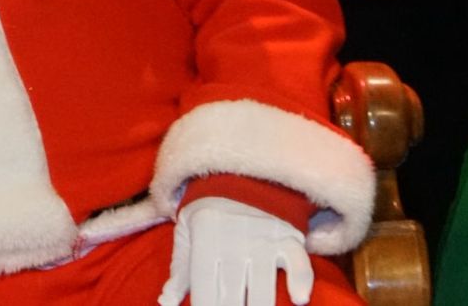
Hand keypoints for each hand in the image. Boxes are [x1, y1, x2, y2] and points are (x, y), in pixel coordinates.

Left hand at [159, 197, 312, 305]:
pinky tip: (300, 299)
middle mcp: (232, 240)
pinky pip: (298, 260)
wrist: (242, 174)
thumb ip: (179, 271)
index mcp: (204, 239)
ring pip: (262, 283)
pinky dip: (301, 279)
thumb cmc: (209, 213)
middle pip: (230, 290)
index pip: (203, 285)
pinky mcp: (288, 237)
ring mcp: (262, 239)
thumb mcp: (187, 234)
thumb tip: (166, 303)